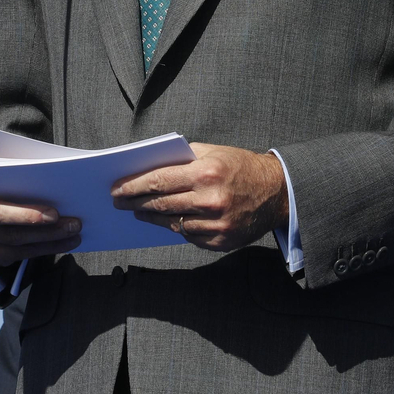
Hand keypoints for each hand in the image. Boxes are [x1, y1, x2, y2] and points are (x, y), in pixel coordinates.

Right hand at [0, 173, 80, 267]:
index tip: (55, 214)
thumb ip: (21, 167)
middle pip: (8, 228)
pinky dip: (41, 250)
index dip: (27, 212)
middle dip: (44, 230)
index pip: (0, 201)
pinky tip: (61, 244)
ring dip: (48, 242)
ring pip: (14, 245)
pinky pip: (14, 256)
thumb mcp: (6, 165)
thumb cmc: (2, 176)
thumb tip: (58, 175)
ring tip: (74, 236)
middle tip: (73, 225)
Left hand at [111, 143, 287, 251]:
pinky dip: (176, 227)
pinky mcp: (221, 240)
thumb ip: (183, 159)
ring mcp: (216, 223)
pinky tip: (166, 220)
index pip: (158, 180)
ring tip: (138, 211)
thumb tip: (148, 168)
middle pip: (161, 204)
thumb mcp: (213, 152)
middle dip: (135, 202)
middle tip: (119, 201)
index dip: (133, 185)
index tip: (117, 188)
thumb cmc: (240, 167)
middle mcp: (210, 199)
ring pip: (172, 223)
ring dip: (151, 217)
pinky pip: (189, 236)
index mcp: (206, 172)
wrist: (276, 192)